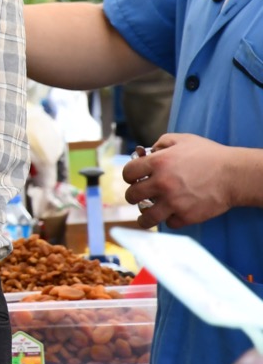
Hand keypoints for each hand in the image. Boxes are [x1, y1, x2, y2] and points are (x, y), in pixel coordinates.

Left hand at [122, 133, 237, 229]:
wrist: (234, 174)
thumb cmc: (210, 155)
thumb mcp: (182, 140)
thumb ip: (161, 143)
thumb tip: (147, 152)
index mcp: (158, 162)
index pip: (128, 173)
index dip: (129, 176)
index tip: (133, 179)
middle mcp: (162, 183)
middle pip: (132, 195)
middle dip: (132, 196)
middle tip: (136, 196)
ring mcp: (174, 202)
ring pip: (146, 217)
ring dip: (143, 217)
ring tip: (144, 217)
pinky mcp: (187, 216)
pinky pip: (169, 224)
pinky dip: (170, 220)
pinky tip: (172, 215)